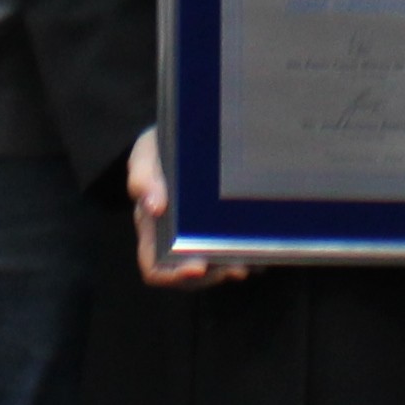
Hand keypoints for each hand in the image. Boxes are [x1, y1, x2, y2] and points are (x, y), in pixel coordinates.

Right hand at [125, 131, 239, 288]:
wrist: (193, 129)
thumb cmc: (163, 143)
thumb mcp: (147, 151)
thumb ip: (143, 176)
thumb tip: (154, 206)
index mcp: (152, 227)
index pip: (154, 267)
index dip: (173, 274)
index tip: (198, 266)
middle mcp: (175, 238)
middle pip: (191, 275)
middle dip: (214, 276)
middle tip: (237, 267)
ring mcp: (202, 236)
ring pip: (216, 269)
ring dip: (233, 268)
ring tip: (251, 261)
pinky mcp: (225, 229)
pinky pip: (236, 252)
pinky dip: (249, 256)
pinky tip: (261, 249)